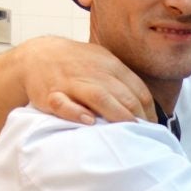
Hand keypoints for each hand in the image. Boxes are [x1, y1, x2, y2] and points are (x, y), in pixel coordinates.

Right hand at [17, 36, 153, 122]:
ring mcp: (72, 83)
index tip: (152, 127)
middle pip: (123, 95)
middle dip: (137, 116)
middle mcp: (94, 73)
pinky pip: (63, 103)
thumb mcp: (103, 63)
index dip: (149, 111)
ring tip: (127, 131)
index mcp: (110, 65)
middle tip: (144, 135)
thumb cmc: (76, 64)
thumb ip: (123, 81)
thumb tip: (146, 107)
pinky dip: (76, 112)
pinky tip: (88, 121)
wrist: (37, 55)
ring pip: (99, 97)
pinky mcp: (51, 94)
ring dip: (116, 114)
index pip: (138, 90)